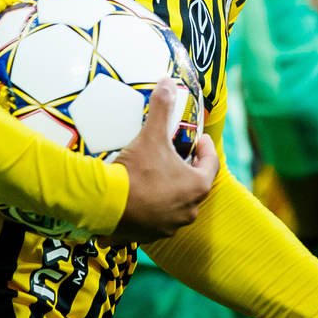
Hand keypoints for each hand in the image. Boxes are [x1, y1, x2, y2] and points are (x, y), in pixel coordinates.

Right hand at [109, 81, 217, 242]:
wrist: (106, 204)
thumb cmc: (136, 170)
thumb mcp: (151, 135)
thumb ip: (162, 108)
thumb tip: (167, 82)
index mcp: (197, 186)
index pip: (211, 163)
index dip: (205, 149)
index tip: (198, 140)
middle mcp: (189, 210)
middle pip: (195, 185)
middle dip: (187, 170)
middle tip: (178, 155)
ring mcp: (170, 226)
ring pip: (177, 204)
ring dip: (171, 190)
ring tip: (158, 175)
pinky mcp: (150, 236)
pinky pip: (156, 219)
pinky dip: (152, 207)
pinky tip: (140, 196)